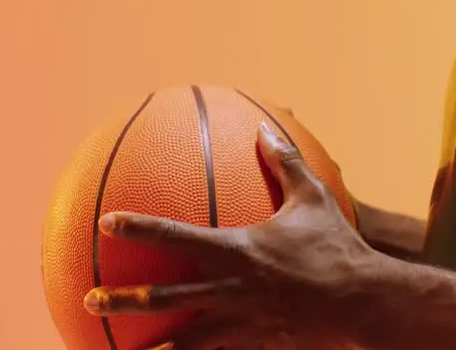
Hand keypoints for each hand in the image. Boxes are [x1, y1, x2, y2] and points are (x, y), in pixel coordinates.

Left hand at [83, 122, 376, 349]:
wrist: (366, 306)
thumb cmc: (338, 248)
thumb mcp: (313, 199)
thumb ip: (284, 163)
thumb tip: (265, 127)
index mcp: (236, 251)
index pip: (175, 237)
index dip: (138, 228)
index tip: (106, 223)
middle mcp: (229, 291)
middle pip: (163, 299)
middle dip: (122, 300)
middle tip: (89, 299)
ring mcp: (240, 325)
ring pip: (183, 343)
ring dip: (149, 349)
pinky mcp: (254, 346)